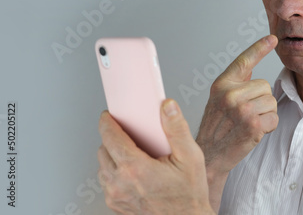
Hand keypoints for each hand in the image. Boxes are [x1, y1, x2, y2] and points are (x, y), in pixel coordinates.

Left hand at [98, 99, 214, 214]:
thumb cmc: (190, 194)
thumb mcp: (191, 156)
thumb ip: (177, 128)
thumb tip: (168, 106)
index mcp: (136, 169)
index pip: (110, 136)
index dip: (107, 122)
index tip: (108, 115)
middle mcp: (121, 184)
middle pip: (103, 150)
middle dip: (113, 138)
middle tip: (129, 133)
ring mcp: (117, 197)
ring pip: (103, 166)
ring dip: (113, 156)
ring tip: (132, 152)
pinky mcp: (117, 206)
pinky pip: (107, 182)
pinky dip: (115, 172)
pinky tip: (133, 170)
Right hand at [195, 35, 278, 209]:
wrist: (209, 155)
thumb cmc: (217, 127)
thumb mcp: (219, 98)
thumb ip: (235, 82)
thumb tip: (252, 62)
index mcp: (222, 84)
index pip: (244, 61)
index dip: (259, 48)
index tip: (273, 38)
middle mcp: (230, 94)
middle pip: (265, 86)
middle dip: (261, 101)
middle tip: (244, 115)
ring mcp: (241, 109)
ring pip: (271, 102)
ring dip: (265, 114)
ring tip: (247, 123)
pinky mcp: (252, 124)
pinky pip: (274, 118)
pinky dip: (268, 127)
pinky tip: (253, 132)